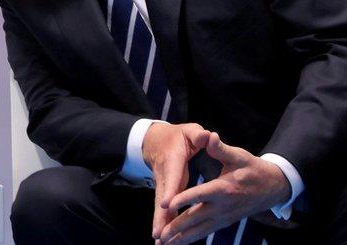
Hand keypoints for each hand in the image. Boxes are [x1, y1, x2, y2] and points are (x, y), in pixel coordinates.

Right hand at [142, 122, 210, 240]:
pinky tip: (162, 236)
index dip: (170, 191)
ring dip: (160, 223)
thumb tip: (208, 136)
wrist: (155, 141)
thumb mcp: (189, 131)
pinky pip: (163, 209)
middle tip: (158, 233)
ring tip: (159, 241)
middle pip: (162, 198)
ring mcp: (162, 185)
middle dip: (160, 216)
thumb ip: (198, 135)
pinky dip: (162, 222)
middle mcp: (165, 175)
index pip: (172, 177)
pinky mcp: (163, 192)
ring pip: (160, 207)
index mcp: (173, 160)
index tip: (167, 204)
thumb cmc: (177, 136)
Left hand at [158, 132, 290, 243]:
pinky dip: (192, 238)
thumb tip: (209, 136)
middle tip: (160, 235)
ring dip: (182, 238)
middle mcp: (222, 206)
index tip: (168, 205)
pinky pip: (205, 232)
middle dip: (177, 227)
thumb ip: (221, 149)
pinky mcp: (224, 221)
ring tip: (164, 244)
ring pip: (200, 230)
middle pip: (196, 218)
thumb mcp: (239, 156)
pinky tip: (178, 243)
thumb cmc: (253, 169)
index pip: (200, 194)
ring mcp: (223, 216)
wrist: (273, 187)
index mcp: (224, 188)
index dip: (183, 200)